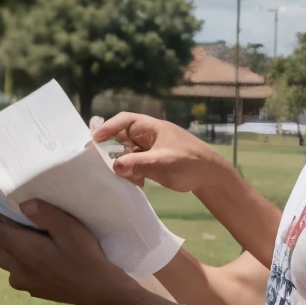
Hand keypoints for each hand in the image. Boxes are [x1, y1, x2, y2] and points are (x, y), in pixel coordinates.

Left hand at [0, 198, 124, 304]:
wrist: (98, 291)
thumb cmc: (86, 257)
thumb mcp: (71, 229)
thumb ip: (46, 214)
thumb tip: (23, 203)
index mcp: (23, 250)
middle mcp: (15, 268)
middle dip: (4, 223)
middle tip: (18, 208)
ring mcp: (20, 280)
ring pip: (6, 253)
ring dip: (14, 240)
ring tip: (35, 230)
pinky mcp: (28, 287)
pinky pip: (16, 265)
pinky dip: (22, 253)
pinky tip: (43, 249)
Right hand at [91, 113, 229, 193]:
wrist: (211, 177)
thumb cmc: (189, 162)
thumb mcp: (162, 162)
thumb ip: (138, 163)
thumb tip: (114, 166)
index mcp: (152, 128)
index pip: (126, 120)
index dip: (108, 127)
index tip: (94, 139)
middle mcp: (150, 136)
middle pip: (123, 137)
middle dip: (112, 149)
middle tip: (98, 162)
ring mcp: (151, 150)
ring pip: (127, 153)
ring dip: (123, 165)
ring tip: (125, 177)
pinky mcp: (153, 163)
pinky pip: (135, 165)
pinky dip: (132, 173)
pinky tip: (138, 184)